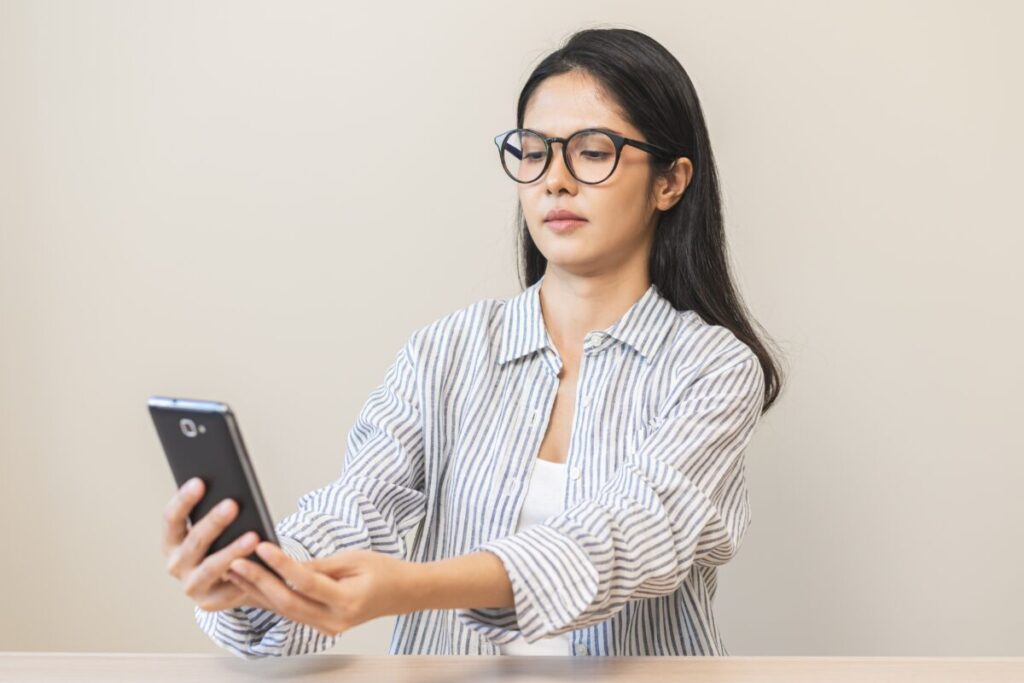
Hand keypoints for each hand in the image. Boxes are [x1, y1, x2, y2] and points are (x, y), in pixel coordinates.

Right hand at [162, 477, 273, 612]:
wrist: (227, 583)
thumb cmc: (220, 544)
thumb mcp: (213, 529)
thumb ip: (216, 512)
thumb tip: (233, 488)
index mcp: (171, 541)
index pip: (171, 519)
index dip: (184, 500)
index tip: (200, 481)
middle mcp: (176, 564)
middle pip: (194, 541)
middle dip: (213, 522)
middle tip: (232, 504)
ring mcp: (191, 585)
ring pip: (212, 567)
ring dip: (232, 551)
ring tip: (253, 536)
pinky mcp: (210, 602)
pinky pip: (229, 588)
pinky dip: (244, 575)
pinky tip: (259, 562)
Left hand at [224, 543, 419, 637]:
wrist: (405, 594)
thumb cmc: (385, 571)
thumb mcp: (354, 559)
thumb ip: (319, 566)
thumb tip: (285, 565)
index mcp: (347, 602)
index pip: (305, 582)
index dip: (282, 564)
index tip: (262, 547)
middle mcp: (334, 621)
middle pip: (288, 602)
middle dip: (259, 582)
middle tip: (235, 562)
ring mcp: (327, 627)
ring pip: (284, 611)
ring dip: (258, 591)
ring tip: (235, 571)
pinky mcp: (322, 626)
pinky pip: (291, 613)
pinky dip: (271, 598)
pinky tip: (252, 585)